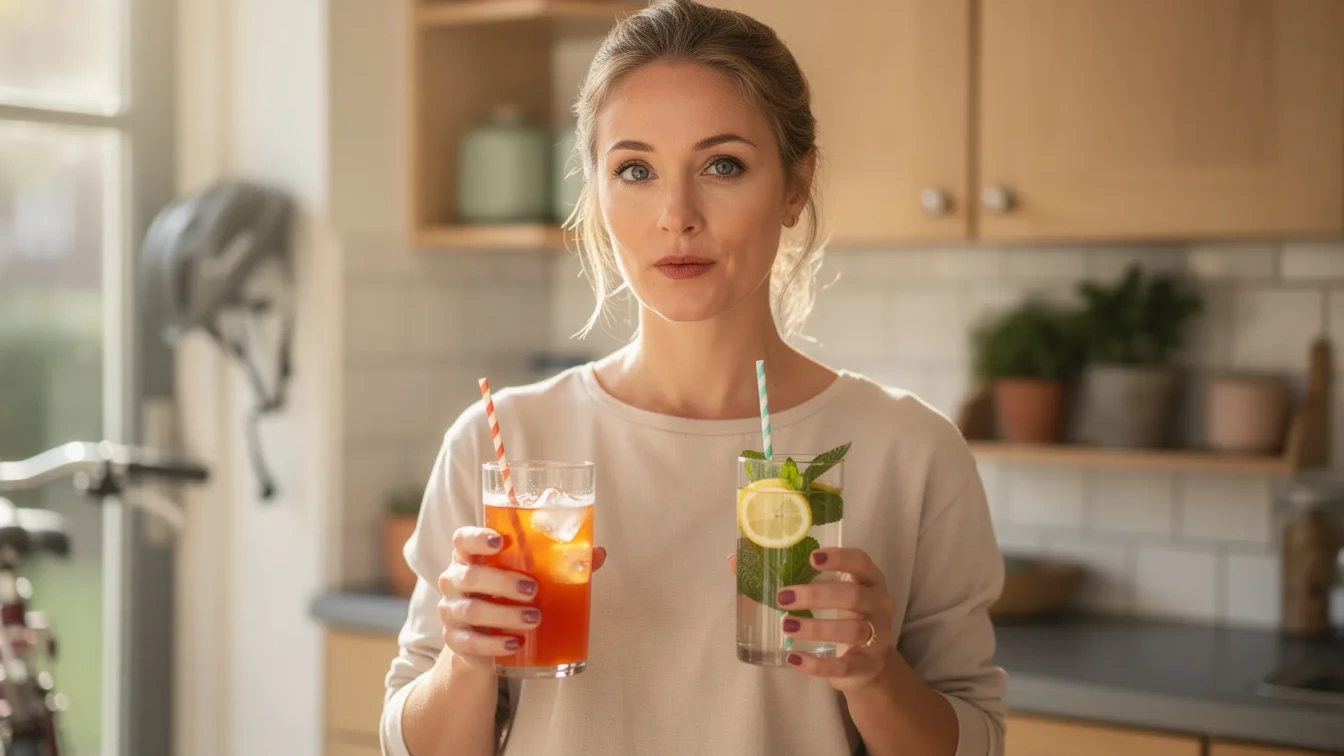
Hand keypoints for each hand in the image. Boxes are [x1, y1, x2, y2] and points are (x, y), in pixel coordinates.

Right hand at [438, 526, 606, 670]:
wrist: (481, 640)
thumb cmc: (506, 595)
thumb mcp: (526, 575)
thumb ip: (557, 561)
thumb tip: (597, 553)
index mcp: (469, 557)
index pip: (462, 540)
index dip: (477, 538)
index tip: (500, 541)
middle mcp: (453, 581)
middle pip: (469, 576)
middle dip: (502, 582)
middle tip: (534, 589)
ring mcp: (450, 612)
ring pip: (470, 611)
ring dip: (503, 614)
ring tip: (534, 618)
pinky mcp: (454, 641)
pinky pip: (469, 642)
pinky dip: (492, 644)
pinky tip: (514, 644)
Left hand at [728, 546, 895, 691]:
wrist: (865, 665)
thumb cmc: (840, 617)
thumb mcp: (824, 595)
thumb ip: (785, 577)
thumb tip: (735, 561)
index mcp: (869, 580)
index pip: (861, 562)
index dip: (840, 558)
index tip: (812, 557)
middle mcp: (879, 605)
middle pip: (853, 595)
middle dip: (817, 595)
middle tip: (783, 597)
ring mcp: (877, 637)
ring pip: (850, 630)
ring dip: (816, 628)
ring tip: (786, 626)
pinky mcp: (867, 666)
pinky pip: (843, 665)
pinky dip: (817, 663)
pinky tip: (794, 657)